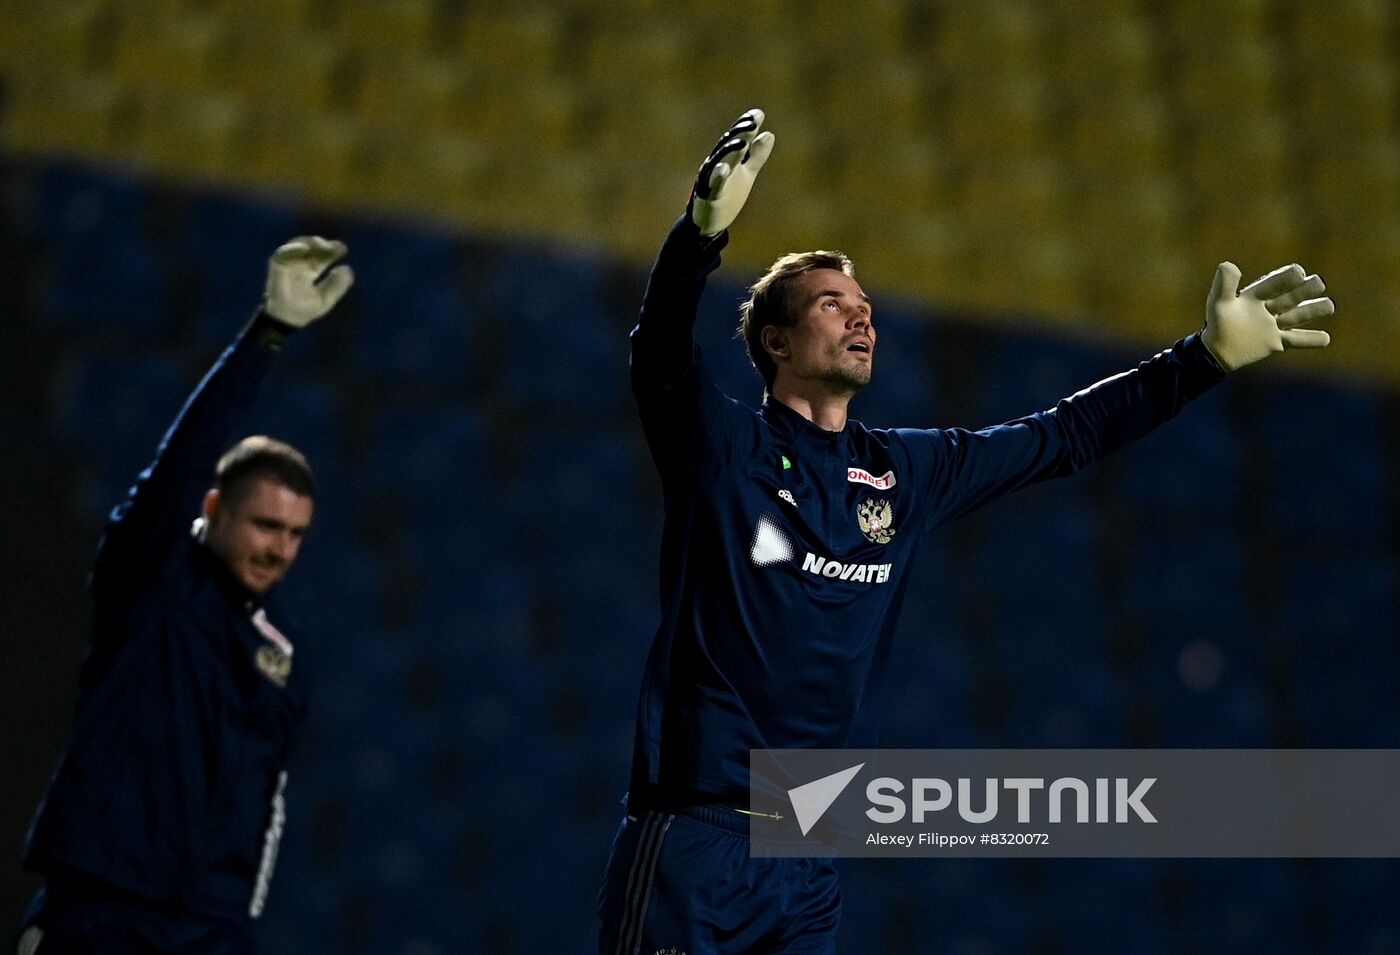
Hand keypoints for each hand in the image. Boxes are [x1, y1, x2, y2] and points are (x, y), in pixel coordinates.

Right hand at [264, 236, 354, 327]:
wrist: (286, 321)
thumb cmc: (304, 311)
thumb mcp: (326, 299)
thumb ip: (337, 286)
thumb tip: (347, 268)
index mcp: (311, 271)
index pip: (323, 257)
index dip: (333, 251)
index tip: (343, 249)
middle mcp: (299, 265)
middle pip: (312, 249)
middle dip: (323, 245)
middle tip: (334, 246)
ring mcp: (288, 264)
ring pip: (298, 245)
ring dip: (309, 242)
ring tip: (321, 244)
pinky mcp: (276, 266)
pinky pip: (282, 253)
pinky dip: (292, 248)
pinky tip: (305, 248)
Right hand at [688, 108, 775, 236]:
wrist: (709, 223)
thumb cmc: (728, 195)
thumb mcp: (747, 173)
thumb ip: (757, 155)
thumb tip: (770, 134)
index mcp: (728, 159)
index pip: (737, 138)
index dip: (746, 126)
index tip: (758, 114)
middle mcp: (717, 165)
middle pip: (728, 145)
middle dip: (740, 133)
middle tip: (752, 123)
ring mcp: (711, 180)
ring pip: (719, 161)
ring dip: (729, 151)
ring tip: (742, 142)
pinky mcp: (709, 197)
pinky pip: (713, 185)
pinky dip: (718, 176)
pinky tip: (724, 168)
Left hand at [1201, 262, 1333, 370]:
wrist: (1217, 350)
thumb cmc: (1218, 323)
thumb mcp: (1218, 303)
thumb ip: (1224, 285)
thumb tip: (1227, 265)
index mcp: (1256, 295)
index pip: (1274, 284)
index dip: (1286, 278)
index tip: (1299, 272)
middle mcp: (1269, 308)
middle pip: (1290, 298)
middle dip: (1304, 291)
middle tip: (1319, 283)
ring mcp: (1275, 325)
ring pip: (1297, 316)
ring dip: (1313, 311)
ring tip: (1329, 306)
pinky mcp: (1277, 342)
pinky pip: (1296, 340)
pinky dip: (1311, 340)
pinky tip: (1326, 339)